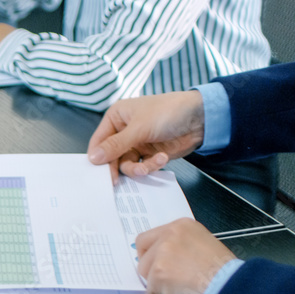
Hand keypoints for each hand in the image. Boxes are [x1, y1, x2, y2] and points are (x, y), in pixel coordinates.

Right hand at [87, 91, 205, 182]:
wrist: (201, 118)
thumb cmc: (168, 112)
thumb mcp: (139, 128)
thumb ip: (115, 145)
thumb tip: (93, 158)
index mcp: (116, 118)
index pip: (98, 141)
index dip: (97, 157)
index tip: (97, 172)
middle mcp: (123, 131)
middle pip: (111, 156)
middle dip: (116, 167)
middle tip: (116, 181)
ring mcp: (136, 144)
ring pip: (126, 164)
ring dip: (137, 168)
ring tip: (148, 166)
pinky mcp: (149, 154)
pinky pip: (141, 166)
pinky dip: (150, 166)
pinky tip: (162, 158)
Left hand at [136, 218, 235, 293]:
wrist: (232, 289)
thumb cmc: (225, 275)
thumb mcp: (204, 247)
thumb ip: (182, 247)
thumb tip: (164, 258)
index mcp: (182, 226)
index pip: (147, 239)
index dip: (152, 256)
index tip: (162, 266)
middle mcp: (169, 235)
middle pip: (142, 257)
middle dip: (152, 272)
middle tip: (172, 282)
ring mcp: (161, 255)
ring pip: (146, 276)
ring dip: (160, 288)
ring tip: (184, 291)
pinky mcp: (158, 275)